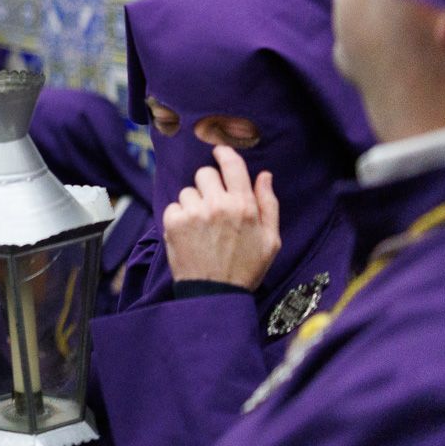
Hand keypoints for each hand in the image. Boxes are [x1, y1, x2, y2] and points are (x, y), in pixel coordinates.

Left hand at [162, 145, 280, 289]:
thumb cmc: (246, 268)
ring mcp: (193, 213)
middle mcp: (218, 205)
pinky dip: (179, 216)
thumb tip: (264, 175)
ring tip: (202, 226)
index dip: (224, 153)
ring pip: (188, 191)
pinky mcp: (173, 223)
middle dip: (208, 185)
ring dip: (193, 203)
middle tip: (213, 205)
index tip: (219, 151)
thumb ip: (268, 204)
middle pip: (205, 173)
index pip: (232, 165)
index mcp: (244, 206)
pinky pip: (174, 205)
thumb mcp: (271, 240)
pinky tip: (189, 233)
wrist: (216, 294)